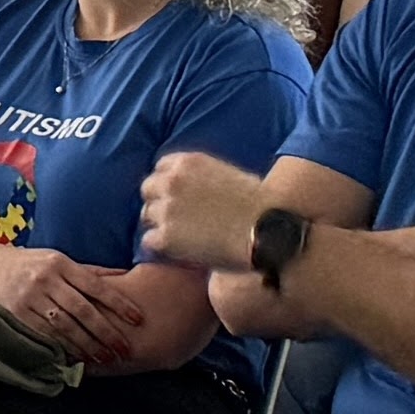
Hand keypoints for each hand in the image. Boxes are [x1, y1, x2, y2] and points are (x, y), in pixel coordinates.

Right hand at [0, 243, 140, 358]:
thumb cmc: (31, 263)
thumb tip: (126, 276)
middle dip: (106, 332)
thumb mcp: (59, 260)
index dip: (118, 303)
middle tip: (124, 349)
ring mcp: (30, 297)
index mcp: (60, 263)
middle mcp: (45, 279)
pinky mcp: (16, 313)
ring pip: (64, 325)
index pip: (96, 285)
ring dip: (87, 345)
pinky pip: (44, 334)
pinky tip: (78, 358)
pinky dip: (62, 347)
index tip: (137, 319)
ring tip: (106, 358)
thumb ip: (90, 272)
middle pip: (82, 310)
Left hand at [141, 150, 272, 273]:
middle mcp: (171, 181)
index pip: (162, 168)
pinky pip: (149, 241)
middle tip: (178, 219)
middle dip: (161, 202)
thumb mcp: (229, 175)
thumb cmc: (260, 205)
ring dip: (161, 224)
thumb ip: (204, 178)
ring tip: (183, 237)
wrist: (267, 230)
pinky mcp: (165, 236)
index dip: (170, 184)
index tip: (180, 197)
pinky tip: (181, 252)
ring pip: (147, 215)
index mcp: (188, 162)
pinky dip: (162, 247)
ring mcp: (166, 209)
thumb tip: (196, 191)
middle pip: (149, 190)